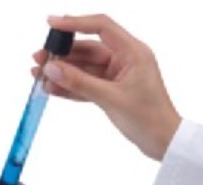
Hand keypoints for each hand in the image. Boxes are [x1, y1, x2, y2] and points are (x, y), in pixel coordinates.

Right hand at [32, 14, 180, 160]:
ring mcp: (117, 77)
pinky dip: (72, 88)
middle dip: (62, 55)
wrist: (163, 142)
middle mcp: (125, 60)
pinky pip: (88, 85)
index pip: (101, 27)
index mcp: (132, 52)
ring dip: (63, 73)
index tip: (51, 25)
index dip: (75, 23)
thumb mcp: (110, 98)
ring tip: (39, 77)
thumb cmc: (148, 118)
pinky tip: (53, 89)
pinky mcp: (112, 92)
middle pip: (88, 50)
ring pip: (85, 69)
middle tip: (39, 60)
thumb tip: (52, 69)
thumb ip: (80, 83)